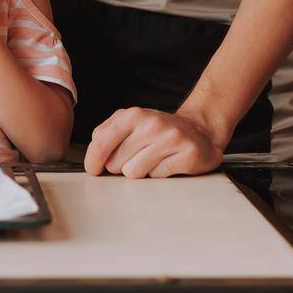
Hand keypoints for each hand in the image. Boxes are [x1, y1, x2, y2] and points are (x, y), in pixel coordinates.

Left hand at [83, 108, 222, 177]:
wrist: (199, 130)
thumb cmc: (159, 131)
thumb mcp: (130, 124)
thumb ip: (107, 135)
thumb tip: (93, 158)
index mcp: (132, 115)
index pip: (101, 141)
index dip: (93, 160)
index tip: (93, 169)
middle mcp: (151, 124)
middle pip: (116, 163)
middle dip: (121, 166)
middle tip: (136, 157)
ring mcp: (170, 139)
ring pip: (134, 172)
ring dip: (141, 171)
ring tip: (153, 158)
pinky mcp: (186, 155)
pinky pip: (158, 176)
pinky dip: (160, 173)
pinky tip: (167, 162)